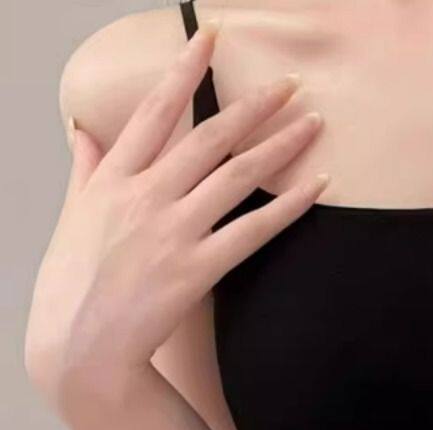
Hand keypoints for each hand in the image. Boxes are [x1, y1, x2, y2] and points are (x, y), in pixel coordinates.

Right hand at [26, 26, 326, 390]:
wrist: (79, 348)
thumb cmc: (73, 285)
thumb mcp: (71, 217)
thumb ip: (83, 169)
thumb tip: (82, 129)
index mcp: (113, 179)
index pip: (154, 112)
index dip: (185, 69)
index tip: (211, 37)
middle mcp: (146, 196)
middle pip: (210, 137)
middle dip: (254, 103)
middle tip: (290, 82)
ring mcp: (174, 232)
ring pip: (239, 175)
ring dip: (282, 143)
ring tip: (314, 120)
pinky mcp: (198, 269)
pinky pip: (255, 230)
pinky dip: (290, 205)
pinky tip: (319, 184)